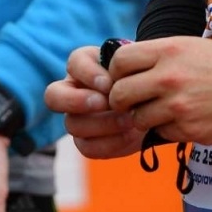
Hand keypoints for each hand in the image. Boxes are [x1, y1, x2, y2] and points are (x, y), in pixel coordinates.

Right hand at [45, 45, 146, 159]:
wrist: (157, 105)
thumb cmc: (144, 81)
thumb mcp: (137, 69)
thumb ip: (124, 70)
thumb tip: (114, 83)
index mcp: (83, 67)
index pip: (73, 64)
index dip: (87, 74)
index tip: (109, 84)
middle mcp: (72, 92)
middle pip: (54, 96)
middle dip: (78, 101)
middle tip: (106, 103)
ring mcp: (76, 118)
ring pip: (72, 125)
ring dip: (103, 123)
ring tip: (129, 120)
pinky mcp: (86, 142)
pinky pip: (88, 148)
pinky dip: (111, 143)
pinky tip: (130, 135)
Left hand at [105, 36, 211, 144]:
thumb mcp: (188, 46)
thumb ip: (157, 56)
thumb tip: (125, 69)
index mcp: (166, 51)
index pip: (118, 62)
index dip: (115, 73)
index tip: (122, 78)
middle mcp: (167, 78)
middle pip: (119, 94)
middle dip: (121, 100)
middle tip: (133, 101)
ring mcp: (178, 106)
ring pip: (138, 118)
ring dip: (145, 118)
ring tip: (162, 111)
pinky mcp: (189, 130)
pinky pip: (162, 133)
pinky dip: (167, 129)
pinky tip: (183, 120)